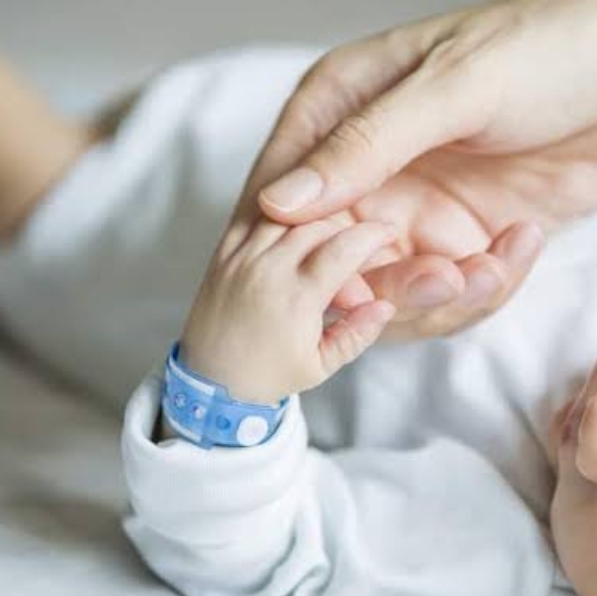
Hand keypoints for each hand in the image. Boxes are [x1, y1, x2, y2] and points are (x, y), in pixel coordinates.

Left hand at [180, 219, 396, 404]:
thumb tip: (386, 306)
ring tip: (329, 235)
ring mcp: (241, 260)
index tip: (386, 233)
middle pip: (318, 225)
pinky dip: (279, 215)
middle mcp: (266, 272)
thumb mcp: (321, 365)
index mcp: (295, 300)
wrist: (210, 381)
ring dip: (314, 219)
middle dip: (346, 228)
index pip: (343, 249)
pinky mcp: (223, 255)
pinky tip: (294, 224)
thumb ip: (358, 333)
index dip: (372, 235)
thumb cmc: (267, 375)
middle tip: (359, 244)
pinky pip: (252, 217)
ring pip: (286, 214)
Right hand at [230, 0, 596, 339]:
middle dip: (385, 288)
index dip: (292, 253)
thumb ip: (368, 145)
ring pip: (396, 290)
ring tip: (494, 263)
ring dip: (445, 296)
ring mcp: (424, 204)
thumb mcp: (458, 86)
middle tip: (442, 280)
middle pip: (336, 259)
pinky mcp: (473, 235)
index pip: (282, 195)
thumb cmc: (557, 47)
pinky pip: (457, 291)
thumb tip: (281, 202)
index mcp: (345, 107)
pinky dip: (489, 286)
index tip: (328, 289)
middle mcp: (375, 164)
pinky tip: (525, 241)